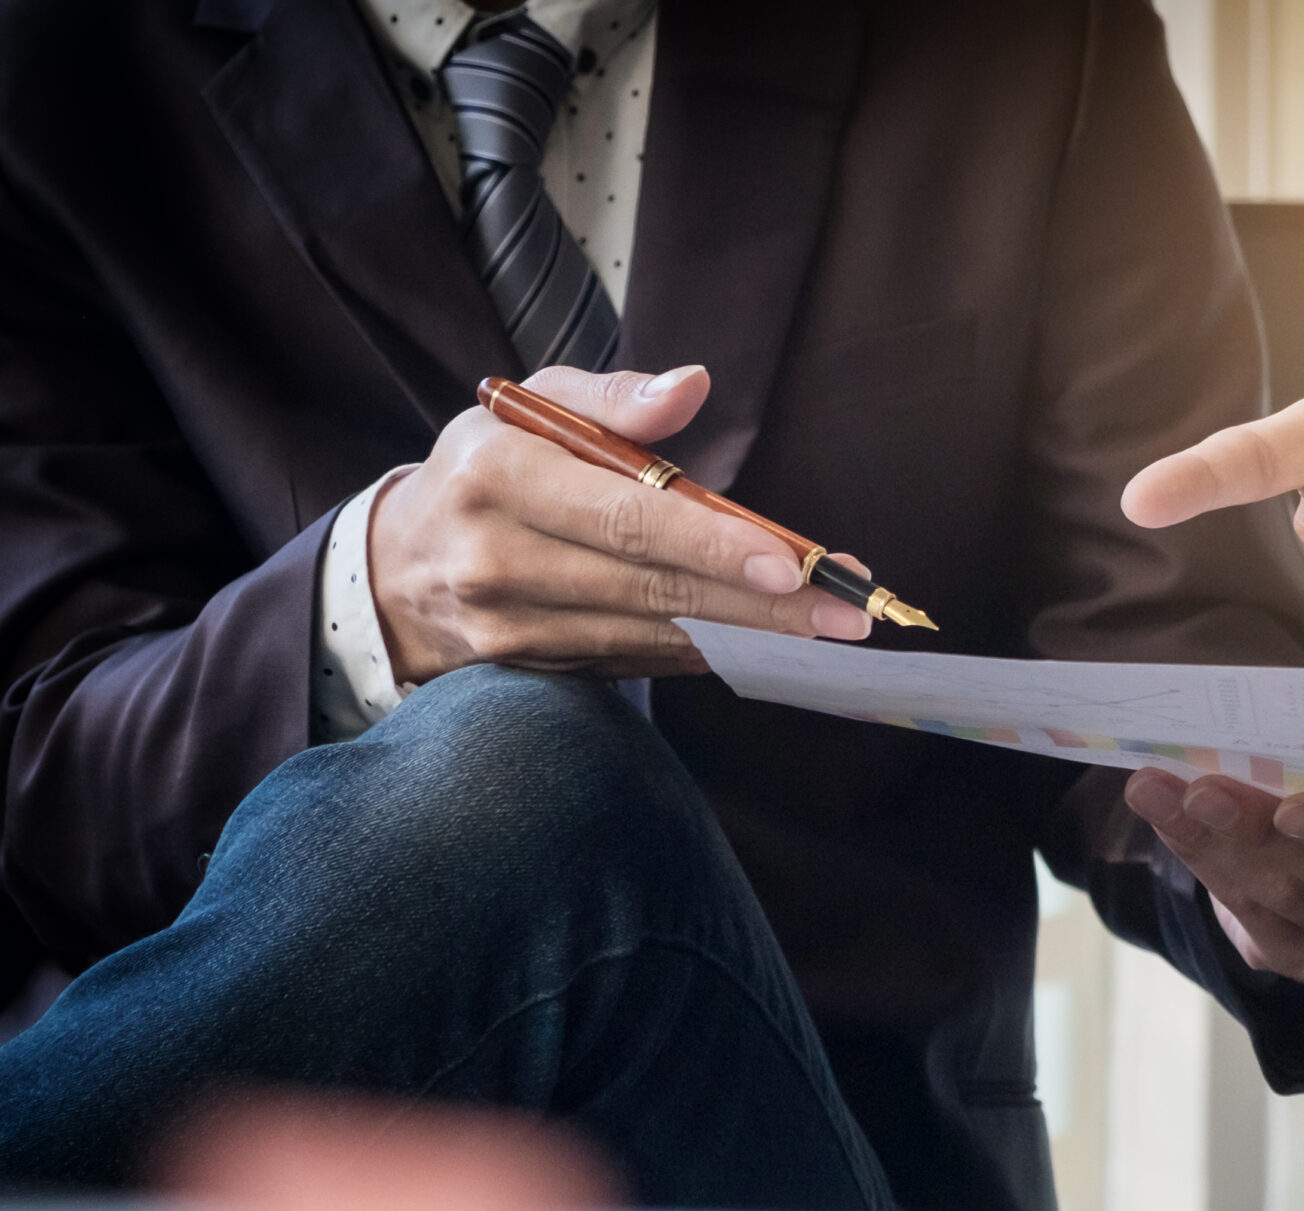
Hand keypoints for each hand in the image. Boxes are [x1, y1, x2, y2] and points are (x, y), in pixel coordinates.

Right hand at [368, 364, 870, 683]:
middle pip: (656, 588)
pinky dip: (705, 653)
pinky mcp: (531, 671)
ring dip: (749, 636)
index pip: (627, 519)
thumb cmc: (484, 470)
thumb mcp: (530, 408)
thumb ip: (613, 398)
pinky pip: (637, 662)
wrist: (396, 565)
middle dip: (764, 605)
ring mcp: (510, 627)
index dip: (716, 545)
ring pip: (654, 634)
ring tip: (825, 629)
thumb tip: (693, 386)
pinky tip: (763, 645)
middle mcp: (497, 558)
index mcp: (498, 476)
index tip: (793, 563)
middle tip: (846, 612)